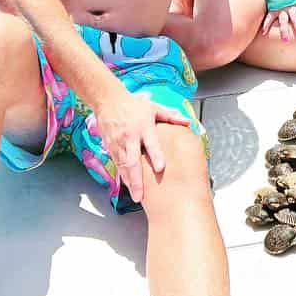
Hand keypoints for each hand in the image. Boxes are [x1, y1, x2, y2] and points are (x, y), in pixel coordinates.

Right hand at [92, 83, 192, 203]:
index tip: (161, 168)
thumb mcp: (154, 108)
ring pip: (123, 166)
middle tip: (140, 196)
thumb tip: (188, 122)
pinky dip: (122, 175)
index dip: (156, 155)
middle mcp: (130, 137)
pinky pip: (116, 164)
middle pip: (132, 161)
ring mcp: (118, 143)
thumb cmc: (133, 104)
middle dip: (136, 180)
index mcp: (143, 127)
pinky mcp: (110, 147)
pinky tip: (127, 185)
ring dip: (129, 181)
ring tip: (136, 195)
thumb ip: (170, 116)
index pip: (151, 143)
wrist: (108, 100)